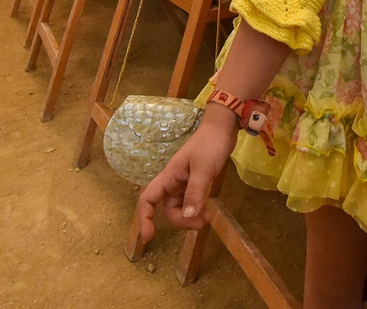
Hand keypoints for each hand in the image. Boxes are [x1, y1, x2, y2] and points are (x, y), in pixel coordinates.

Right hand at [136, 115, 237, 241]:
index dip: (144, 218)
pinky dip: (197, 209)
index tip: (148, 237)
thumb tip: (187, 216)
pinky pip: (190, 202)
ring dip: (191, 217)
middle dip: (181, 220)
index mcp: (169, 176)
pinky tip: (208, 211)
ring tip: (208, 217)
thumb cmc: (209, 144)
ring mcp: (184, 183)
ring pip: (180, 208)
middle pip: (168, 209)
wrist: (222, 130)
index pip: (147, 199)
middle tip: (201, 224)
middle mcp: (173, 182)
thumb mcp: (203, 168)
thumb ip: (195, 191)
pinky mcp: (194, 183)